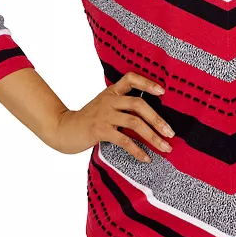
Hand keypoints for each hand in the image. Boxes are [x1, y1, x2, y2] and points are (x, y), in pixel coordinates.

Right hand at [50, 72, 174, 162]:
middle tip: (171, 133)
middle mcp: (108, 100)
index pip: (130, 78)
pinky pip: (124, 140)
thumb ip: (121, 106)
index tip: (162, 91)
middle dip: (157, 119)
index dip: (147, 83)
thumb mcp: (104, 106)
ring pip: (134, 123)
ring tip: (165, 147)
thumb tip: (148, 116)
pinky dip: (137, 150)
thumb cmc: (88, 120)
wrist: (64, 130)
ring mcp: (104, 115)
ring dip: (153, 136)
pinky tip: (146, 158)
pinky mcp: (100, 130)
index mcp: (111, 92)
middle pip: (138, 104)